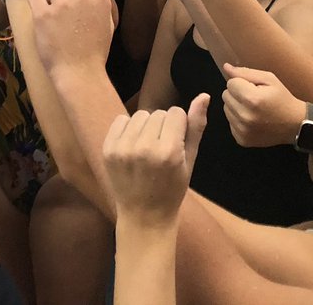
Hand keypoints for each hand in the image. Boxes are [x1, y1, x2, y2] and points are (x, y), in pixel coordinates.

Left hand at [26, 0, 113, 75]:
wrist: (79, 72)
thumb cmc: (94, 53)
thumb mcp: (107, 24)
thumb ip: (99, 6)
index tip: (75, 11)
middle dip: (64, 0)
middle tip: (65, 20)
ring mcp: (61, 4)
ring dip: (50, 2)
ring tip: (54, 21)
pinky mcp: (43, 14)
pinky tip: (36, 6)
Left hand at [102, 95, 207, 226]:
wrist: (144, 216)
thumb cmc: (172, 190)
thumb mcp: (190, 161)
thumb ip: (196, 127)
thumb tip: (204, 96)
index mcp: (169, 151)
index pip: (176, 113)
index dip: (179, 127)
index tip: (176, 145)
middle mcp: (144, 147)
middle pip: (158, 113)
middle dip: (163, 127)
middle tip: (162, 150)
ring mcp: (123, 148)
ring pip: (140, 115)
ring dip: (146, 127)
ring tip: (147, 148)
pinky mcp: (108, 149)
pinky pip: (121, 119)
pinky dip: (129, 129)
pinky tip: (133, 148)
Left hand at [222, 66, 306, 148]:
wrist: (295, 125)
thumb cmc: (282, 99)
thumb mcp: (269, 79)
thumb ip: (245, 72)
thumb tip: (226, 67)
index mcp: (252, 99)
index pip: (230, 83)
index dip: (242, 83)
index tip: (254, 88)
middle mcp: (245, 116)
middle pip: (226, 96)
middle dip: (237, 94)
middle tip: (254, 98)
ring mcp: (242, 130)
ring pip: (226, 109)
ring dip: (236, 106)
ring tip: (253, 109)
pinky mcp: (241, 140)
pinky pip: (230, 122)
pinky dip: (238, 119)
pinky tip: (252, 119)